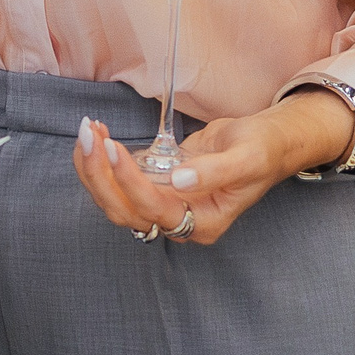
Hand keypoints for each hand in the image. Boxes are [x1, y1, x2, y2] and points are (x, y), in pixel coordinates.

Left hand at [71, 92, 354, 247]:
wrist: (266, 143)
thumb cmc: (261, 150)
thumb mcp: (247, 158)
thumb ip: (215, 172)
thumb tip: (179, 181)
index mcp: (204, 223)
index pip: (155, 209)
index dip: (130, 182)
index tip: (113, 148)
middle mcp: (179, 222)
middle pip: (124, 211)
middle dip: (100, 175)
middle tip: (90, 134)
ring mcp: (164, 206)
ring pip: (114, 200)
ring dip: (94, 167)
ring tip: (88, 130)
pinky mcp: (155, 187)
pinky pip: (118, 184)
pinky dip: (100, 162)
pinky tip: (95, 134)